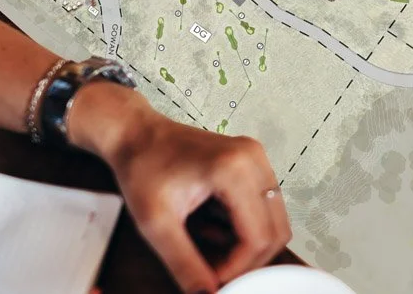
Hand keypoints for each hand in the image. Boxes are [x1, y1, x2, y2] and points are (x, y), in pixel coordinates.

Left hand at [68, 85, 291, 293]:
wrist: (136, 134)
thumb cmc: (142, 168)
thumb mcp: (155, 224)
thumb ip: (184, 264)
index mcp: (233, 169)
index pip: (258, 236)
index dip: (238, 268)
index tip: (212, 280)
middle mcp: (253, 159)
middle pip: (276, 230)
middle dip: (247, 260)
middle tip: (214, 270)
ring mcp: (257, 157)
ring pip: (275, 221)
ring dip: (246, 244)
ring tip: (207, 240)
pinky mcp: (253, 161)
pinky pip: (265, 207)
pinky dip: (245, 227)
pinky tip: (213, 224)